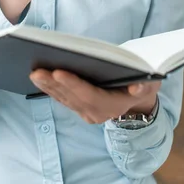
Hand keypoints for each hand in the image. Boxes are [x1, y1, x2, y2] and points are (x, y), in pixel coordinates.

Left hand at [29, 69, 160, 123]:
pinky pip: (62, 99)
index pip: (89, 94)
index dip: (72, 83)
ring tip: (34, 72)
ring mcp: (86, 112)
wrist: (139, 101)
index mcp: (112, 106)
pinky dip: (50, 89)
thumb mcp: (150, 83)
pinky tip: (39, 78)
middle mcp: (96, 113)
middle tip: (37, 70)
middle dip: (53, 83)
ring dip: (47, 86)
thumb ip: (144, 85)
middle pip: (72, 97)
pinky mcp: (79, 108)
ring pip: (64, 99)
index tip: (57, 71)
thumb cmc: (144, 85)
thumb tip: (137, 85)